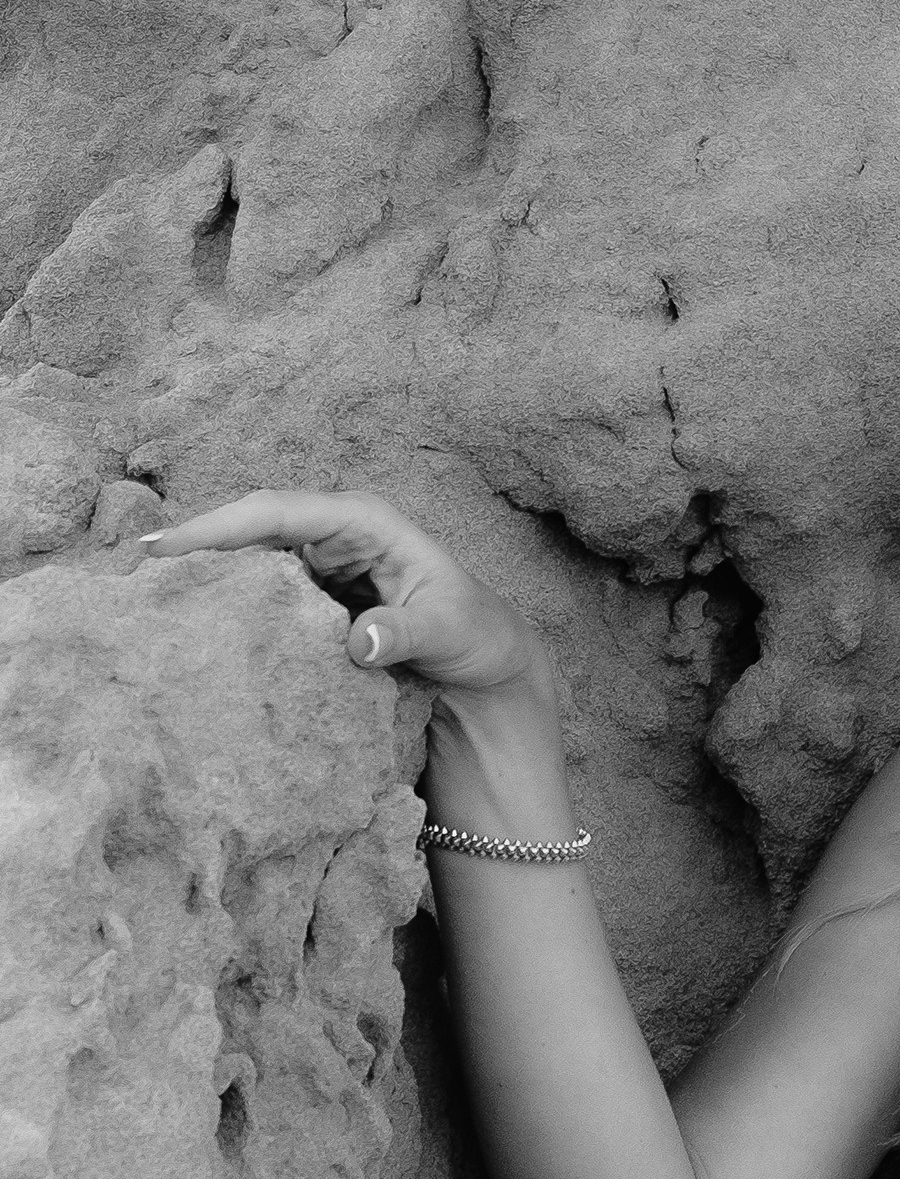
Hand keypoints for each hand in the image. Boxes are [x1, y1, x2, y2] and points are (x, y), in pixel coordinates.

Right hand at [143, 489, 545, 704]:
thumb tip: (360, 641)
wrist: (487, 666)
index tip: (166, 547)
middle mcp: (334, 534)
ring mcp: (320, 565)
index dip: (219, 525)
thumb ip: (407, 633)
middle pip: (249, 530)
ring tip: (146, 600)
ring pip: (248, 562)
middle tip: (134, 577)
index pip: (278, 512)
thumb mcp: (452, 631)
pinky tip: (189, 627)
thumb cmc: (475, 635)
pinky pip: (260, 596)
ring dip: (204, 577)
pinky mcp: (312, 600)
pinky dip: (227, 607)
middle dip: (194, 546)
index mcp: (365, 522)